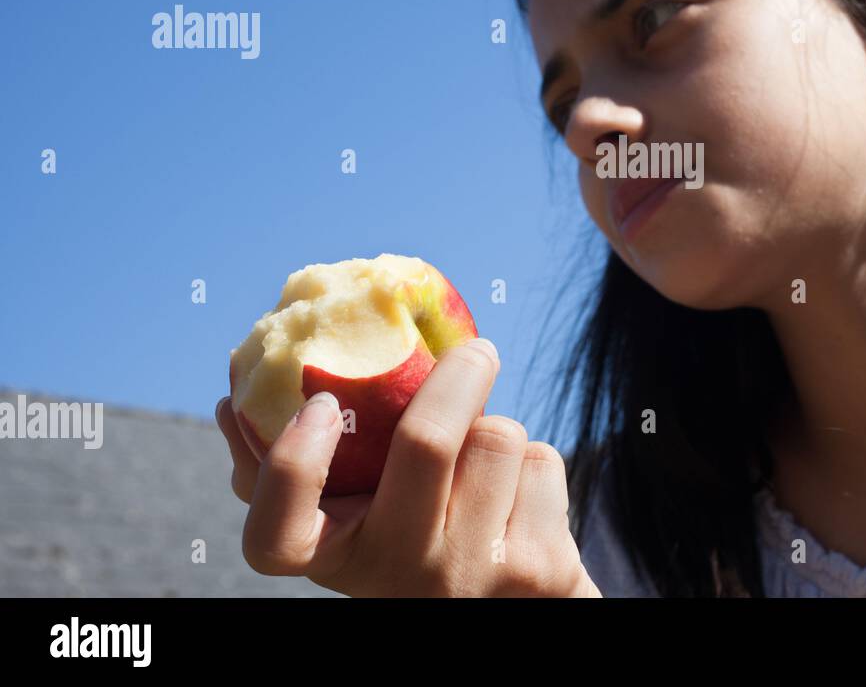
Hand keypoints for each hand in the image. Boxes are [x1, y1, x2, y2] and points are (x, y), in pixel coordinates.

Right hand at [215, 337, 601, 596]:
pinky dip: (534, 463)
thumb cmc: (423, 541)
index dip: (291, 464)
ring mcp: (476, 577)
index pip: (275, 539)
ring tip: (485, 467)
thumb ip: (309, 472)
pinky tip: (521, 501)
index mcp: (339, 561)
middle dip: (456, 375)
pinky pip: (541, 462)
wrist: (518, 610)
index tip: (318, 405)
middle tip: (474, 349)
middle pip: (427, 443)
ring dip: (497, 430)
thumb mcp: (361, 522)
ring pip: (498, 438)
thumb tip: (230, 398)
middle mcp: (403, 577)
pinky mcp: (542, 569)